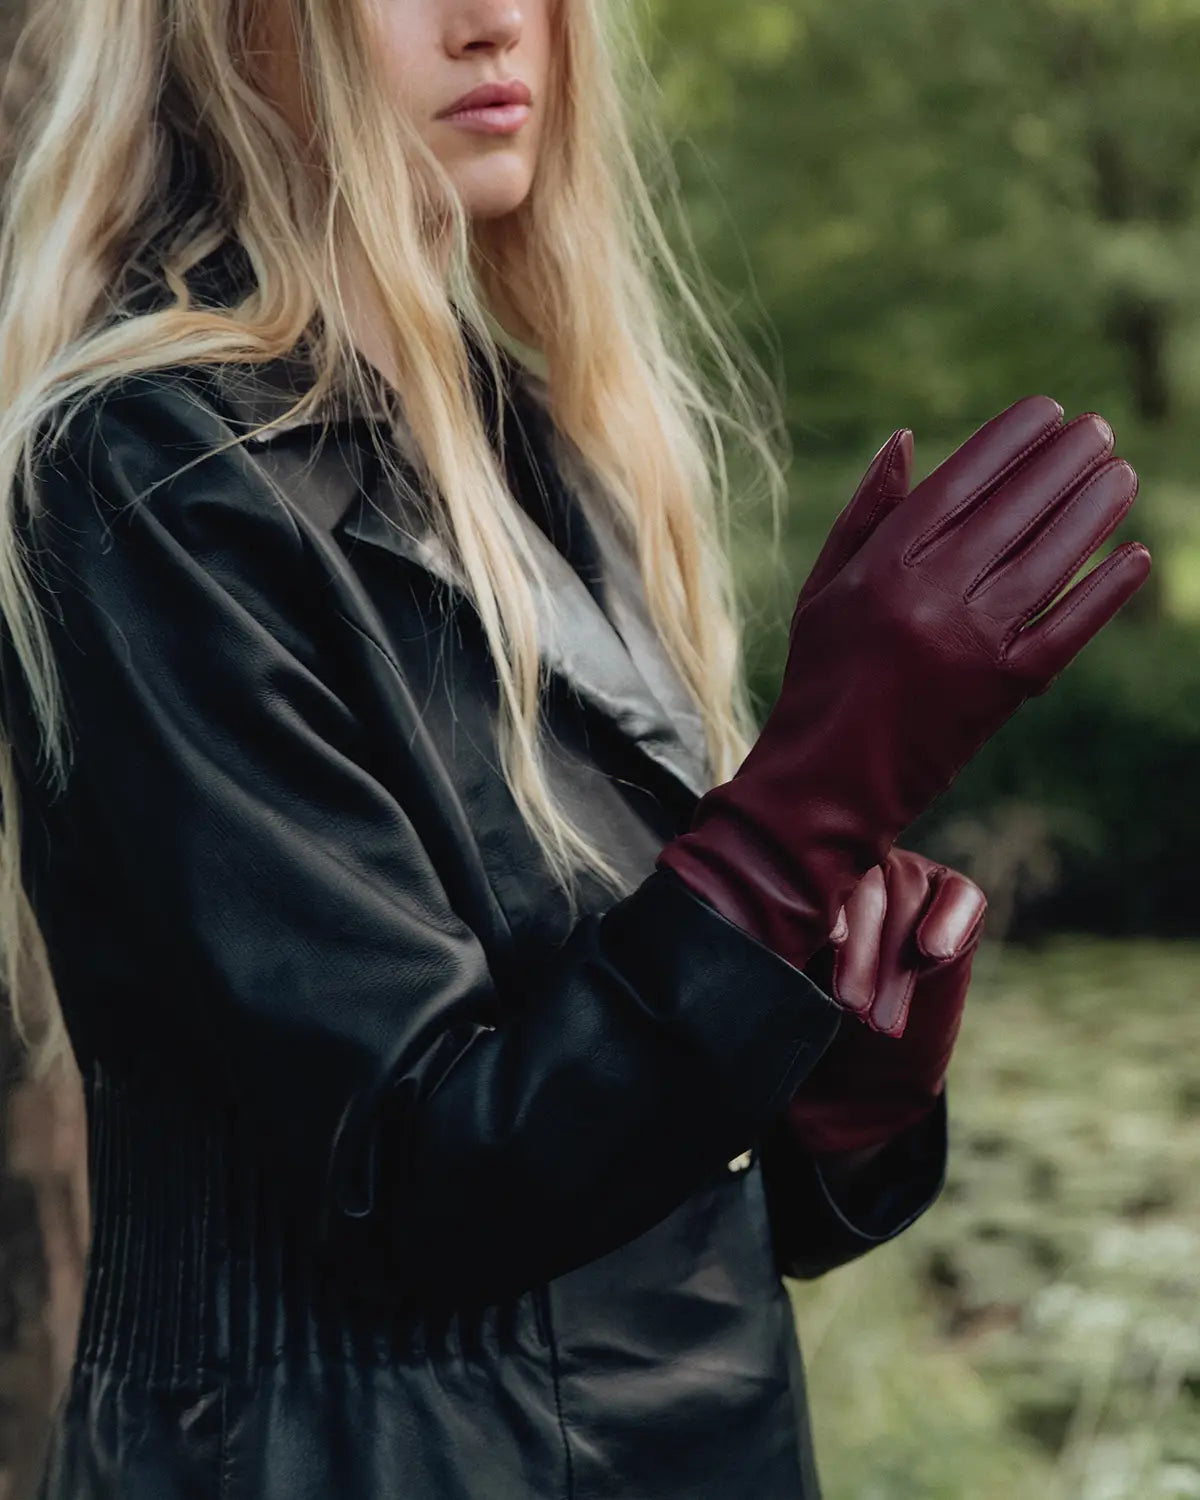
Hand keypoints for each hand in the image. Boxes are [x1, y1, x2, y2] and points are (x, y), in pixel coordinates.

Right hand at [658, 397, 1148, 980]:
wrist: (826, 782)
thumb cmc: (821, 678)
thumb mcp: (823, 589)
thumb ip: (864, 514)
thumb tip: (906, 439)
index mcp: (881, 567)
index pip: (960, 481)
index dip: (1010, 439)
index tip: (1047, 410)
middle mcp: (928, 597)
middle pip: (1013, 510)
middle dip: (1063, 462)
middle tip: (1098, 431)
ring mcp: (970, 643)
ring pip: (1048, 559)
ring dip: (1093, 511)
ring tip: (1121, 475)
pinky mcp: (1003, 690)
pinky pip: (1067, 628)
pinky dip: (1105, 592)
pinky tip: (1135, 557)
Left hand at [788, 847, 985, 1154]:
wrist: (854, 1077)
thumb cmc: (804, 1026)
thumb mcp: (781, 994)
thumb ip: (773, 961)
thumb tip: (741, 950)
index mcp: (798, 878)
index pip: (808, 873)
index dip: (818, 904)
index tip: (823, 945)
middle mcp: (850, 867)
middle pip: (861, 884)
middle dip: (859, 949)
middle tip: (850, 1005)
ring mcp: (903, 876)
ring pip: (904, 894)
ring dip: (895, 962)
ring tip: (882, 1020)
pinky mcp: (951, 897)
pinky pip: (958, 894)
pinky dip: (947, 919)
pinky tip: (933, 951)